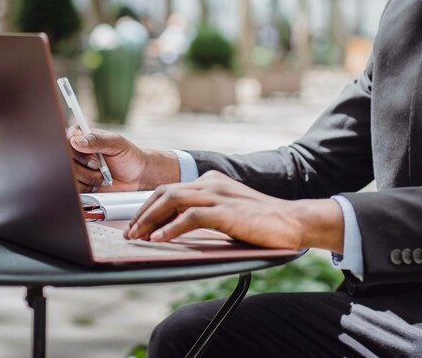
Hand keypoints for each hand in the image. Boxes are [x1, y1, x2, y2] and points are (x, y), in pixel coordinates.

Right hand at [68, 127, 179, 192]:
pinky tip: (98, 184)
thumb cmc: (128, 155)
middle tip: (99, 166)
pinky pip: (74, 189)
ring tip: (102, 175)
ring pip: (69, 177)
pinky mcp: (78, 184)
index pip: (66, 141)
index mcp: (81, 135)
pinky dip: (88, 188)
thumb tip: (76, 141)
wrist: (136, 176)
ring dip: (89, 179)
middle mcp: (75, 152)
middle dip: (85, 168)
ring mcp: (75, 169)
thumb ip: (97, 140)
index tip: (92, 156)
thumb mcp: (116, 143)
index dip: (77, 152)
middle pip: (65, 161)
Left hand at [125, 171, 343, 251]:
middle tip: (129, 233)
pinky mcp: (225, 210)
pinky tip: (159, 239)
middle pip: (164, 192)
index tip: (135, 225)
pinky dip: (170, 228)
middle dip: (143, 213)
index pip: (170, 189)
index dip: (148, 207)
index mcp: (211, 181)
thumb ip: (205, 214)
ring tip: (137, 237)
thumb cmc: (261, 223)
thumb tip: (177, 230)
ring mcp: (218, 194)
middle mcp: (210, 183)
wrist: (292, 222)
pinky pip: (190, 217)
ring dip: (149, 220)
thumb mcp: (228, 213)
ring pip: (171, 200)